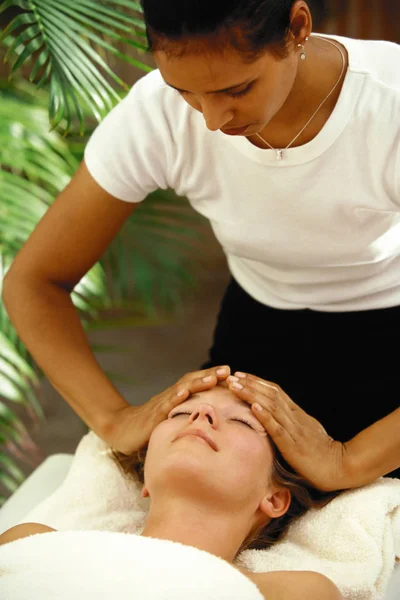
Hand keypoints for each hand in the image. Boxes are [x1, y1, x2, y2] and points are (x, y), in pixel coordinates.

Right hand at [103, 365, 230, 453]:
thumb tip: (214, 422)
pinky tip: (183, 394)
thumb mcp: (174, 422)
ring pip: (181, 390)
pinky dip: (174, 398)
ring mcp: (161, 405)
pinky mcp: (152, 416)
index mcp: (177, 398)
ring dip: (197, 383)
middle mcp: (171, 397)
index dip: (213, 377)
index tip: (232, 372)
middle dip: (210, 375)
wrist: (121, 430)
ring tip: (212, 378)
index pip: (197, 383)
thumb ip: (189, 418)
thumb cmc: (149, 427)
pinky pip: (164, 406)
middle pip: (191, 381)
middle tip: (228, 370)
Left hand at [227, 372, 349, 491]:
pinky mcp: (293, 445)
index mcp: (297, 414)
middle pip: (270, 394)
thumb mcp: (305, 432)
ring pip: (271, 406)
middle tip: (231, 375)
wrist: (340, 467)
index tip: (240, 375)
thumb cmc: (322, 453)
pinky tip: (253, 407)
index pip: (275, 391)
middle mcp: (294, 417)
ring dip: (251, 394)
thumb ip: (291, 424)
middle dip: (249, 384)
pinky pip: (277, 428)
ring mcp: (294, 430)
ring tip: (235, 386)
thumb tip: (275, 418)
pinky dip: (265, 416)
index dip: (256, 382)